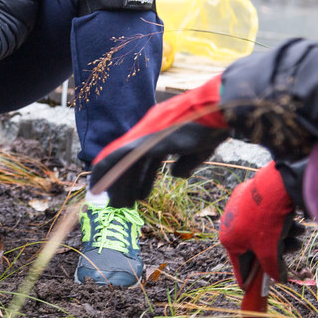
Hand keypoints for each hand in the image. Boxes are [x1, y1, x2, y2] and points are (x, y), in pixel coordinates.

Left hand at [90, 75, 228, 207]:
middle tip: (122, 205)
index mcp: (160, 130)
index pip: (143, 156)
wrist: (216, 111)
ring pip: (120, 160)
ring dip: (117, 184)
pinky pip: (117, 156)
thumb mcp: (198, 150)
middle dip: (125, 184)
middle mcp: (148, 130)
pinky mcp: (143, 139)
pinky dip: (105, 171)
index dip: (138, 175)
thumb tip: (175, 175)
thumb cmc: (212, 127)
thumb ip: (185, 162)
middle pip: (130, 160)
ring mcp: (144, 133)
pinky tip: (101, 187)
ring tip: (118, 206)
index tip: (134, 193)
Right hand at [219, 161, 300, 285]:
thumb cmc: (266, 221)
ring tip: (298, 234)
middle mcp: (229, 223)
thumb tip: (278, 279)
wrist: (273, 187)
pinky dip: (278, 221)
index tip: (251, 288)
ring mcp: (238, 207)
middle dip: (276, 251)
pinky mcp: (248, 195)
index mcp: (228, 239)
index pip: (240, 265)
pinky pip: (263, 216)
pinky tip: (293, 222)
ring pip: (262, 230)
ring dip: (282, 236)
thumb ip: (272, 268)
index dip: (249, 278)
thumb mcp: (270, 251)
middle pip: (255, 246)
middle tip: (290, 252)